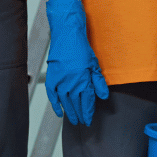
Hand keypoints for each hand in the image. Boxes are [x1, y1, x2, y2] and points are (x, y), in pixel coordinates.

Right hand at [43, 0, 108, 125]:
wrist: (66, 35)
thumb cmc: (81, 47)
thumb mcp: (94, 64)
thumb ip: (98, 82)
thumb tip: (103, 96)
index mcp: (84, 81)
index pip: (87, 102)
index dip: (88, 112)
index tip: (89, 119)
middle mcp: (72, 84)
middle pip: (76, 104)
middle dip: (80, 114)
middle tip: (82, 122)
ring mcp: (61, 81)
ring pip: (65, 102)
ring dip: (69, 112)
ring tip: (73, 120)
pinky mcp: (52, 77)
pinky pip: (52, 95)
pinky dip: (55, 104)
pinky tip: (59, 112)